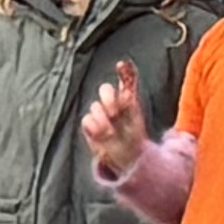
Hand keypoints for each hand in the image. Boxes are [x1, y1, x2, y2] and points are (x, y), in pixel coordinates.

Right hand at [80, 65, 146, 179]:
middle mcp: (112, 103)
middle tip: (115, 112)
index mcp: (126, 98)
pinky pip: (87, 120)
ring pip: (95, 106)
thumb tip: (131, 67)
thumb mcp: (136, 114)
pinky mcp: (90, 126)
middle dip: (109, 98)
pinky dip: (94, 127)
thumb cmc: (133, 134)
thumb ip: (132, 91)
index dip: (123, 71)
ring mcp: (100, 114)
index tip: (122, 65)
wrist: (128, 157)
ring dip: (103, 118)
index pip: (125, 79)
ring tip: (111, 131)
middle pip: (105, 89)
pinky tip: (102, 134)